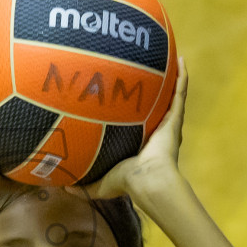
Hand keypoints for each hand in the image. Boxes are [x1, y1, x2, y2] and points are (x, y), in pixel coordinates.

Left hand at [82, 56, 187, 201]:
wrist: (147, 179)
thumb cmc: (127, 182)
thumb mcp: (101, 184)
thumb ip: (84, 186)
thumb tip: (64, 187)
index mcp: (142, 144)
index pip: (139, 125)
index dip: (134, 114)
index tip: (123, 101)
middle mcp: (157, 132)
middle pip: (155, 107)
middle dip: (152, 93)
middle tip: (142, 75)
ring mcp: (168, 123)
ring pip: (170, 96)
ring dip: (171, 79)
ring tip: (167, 60)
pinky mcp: (175, 118)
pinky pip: (180, 92)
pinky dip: (182, 75)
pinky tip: (180, 59)